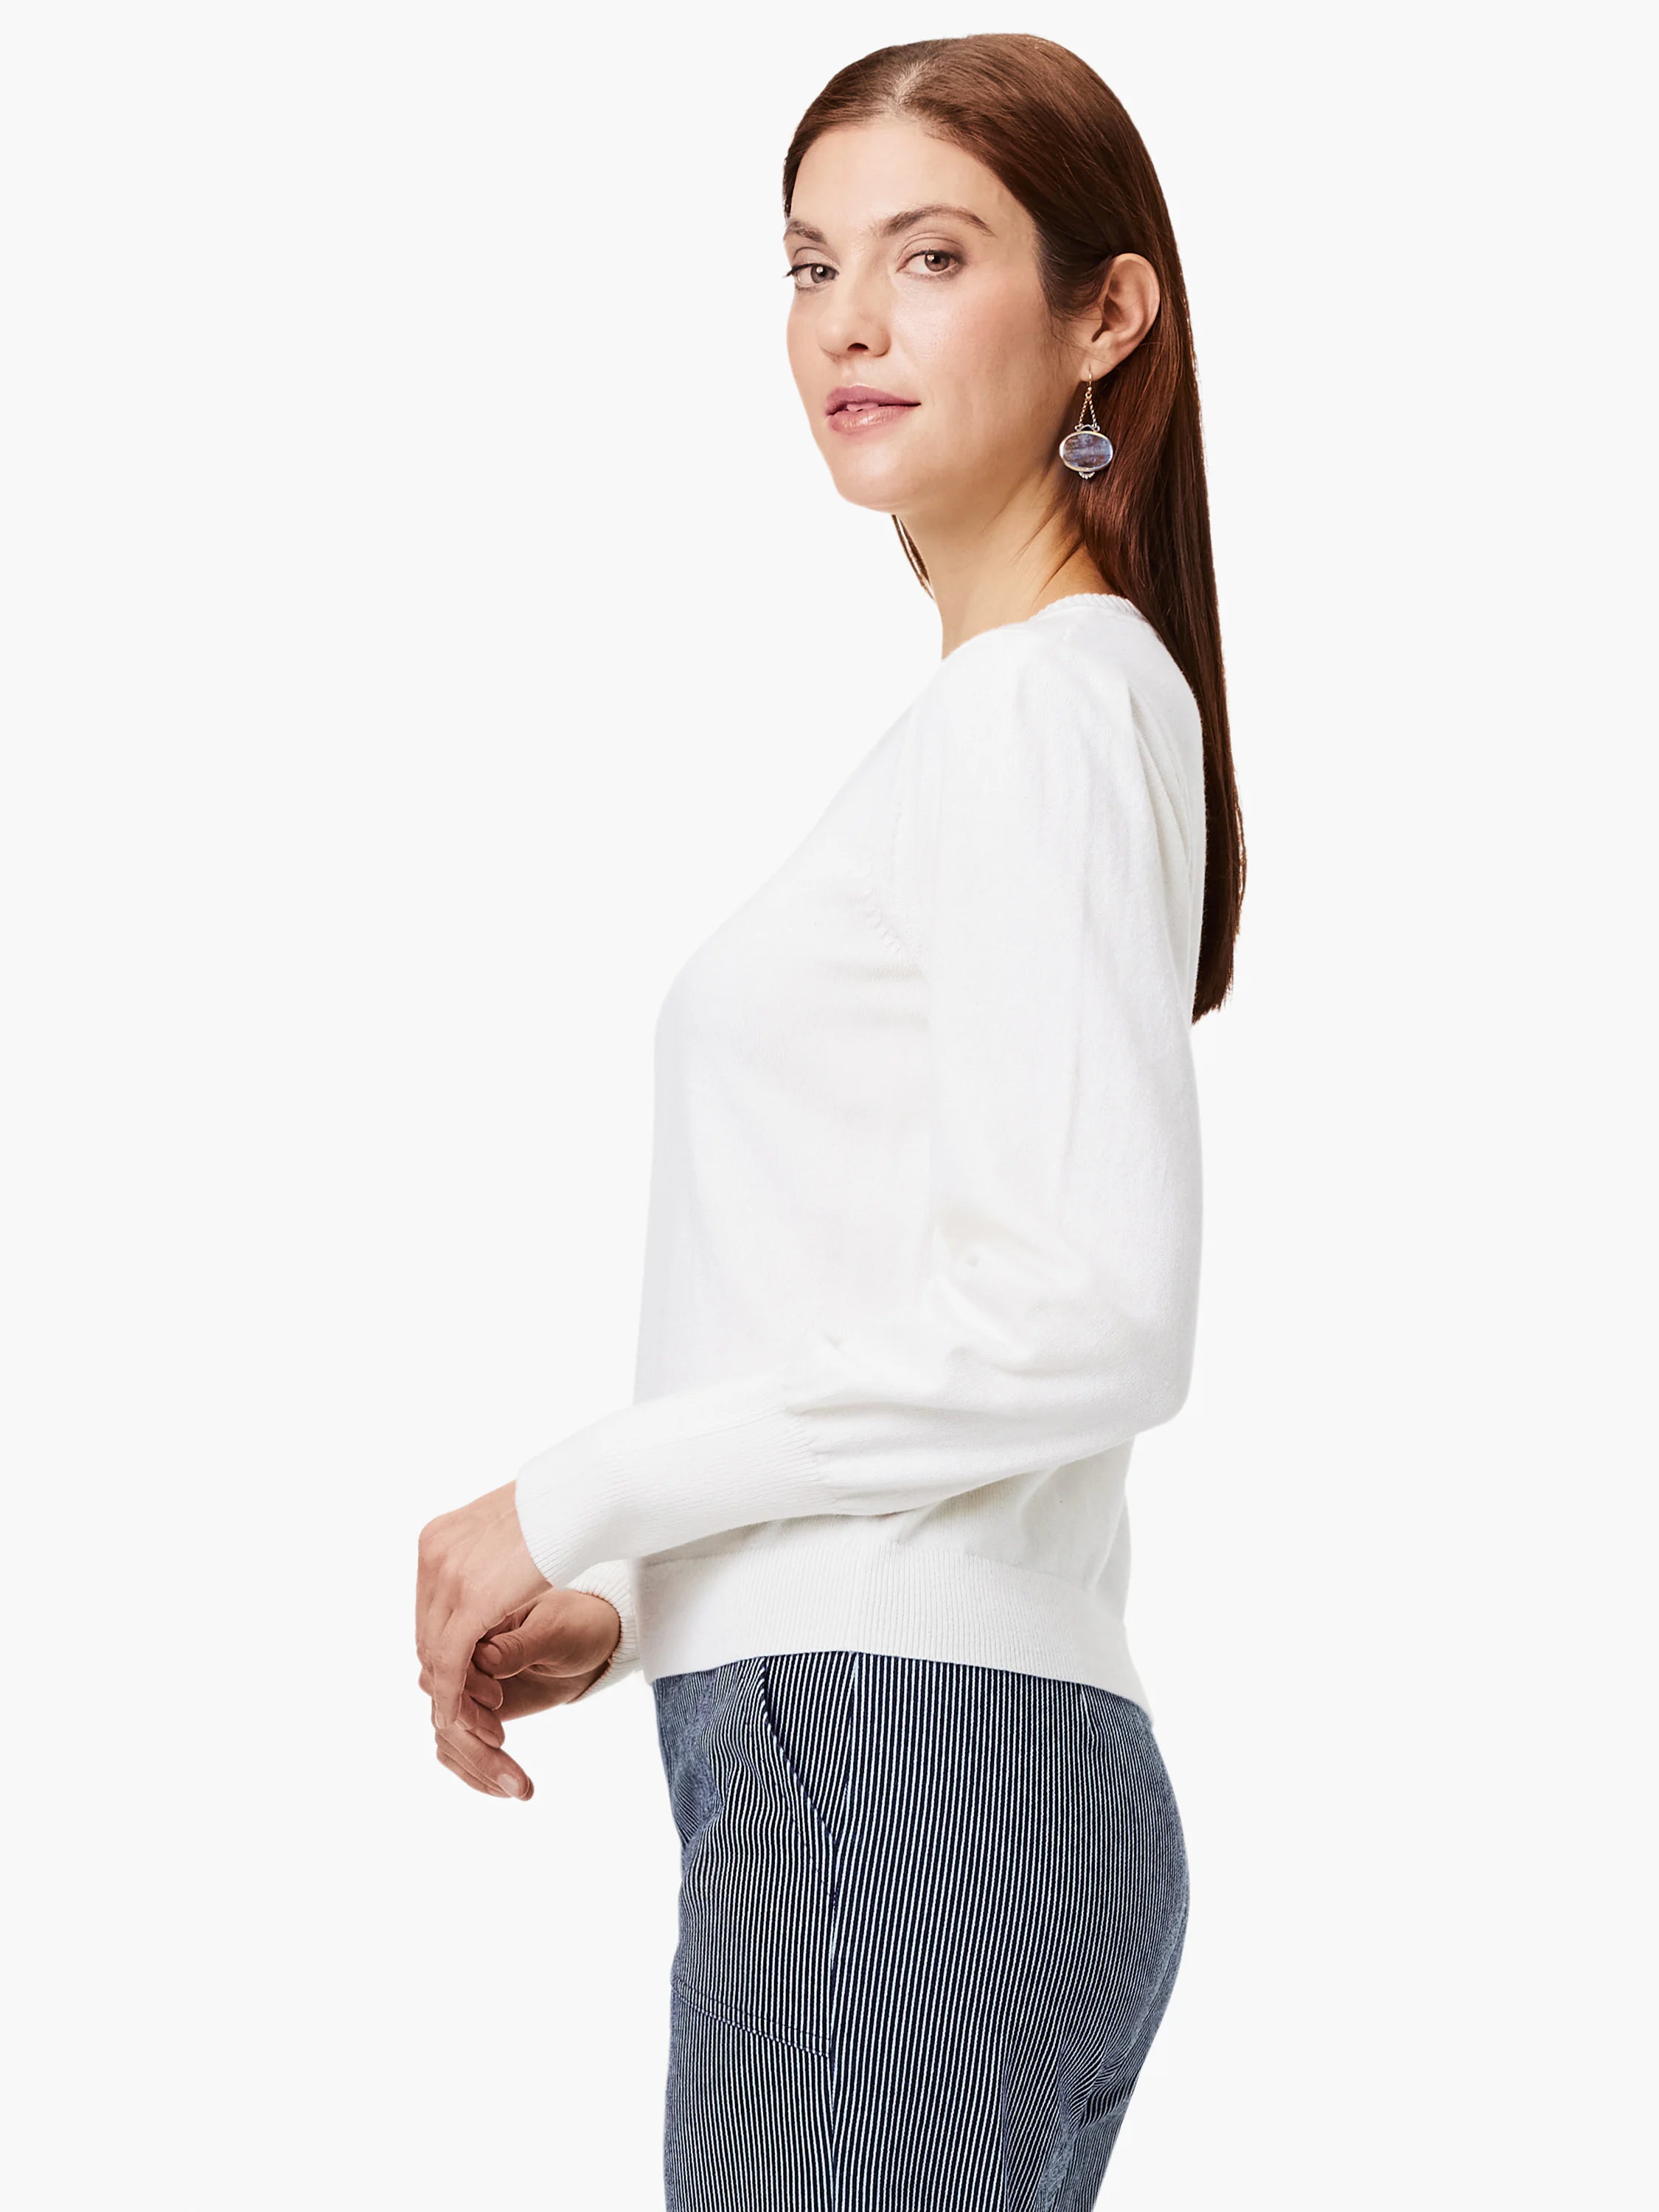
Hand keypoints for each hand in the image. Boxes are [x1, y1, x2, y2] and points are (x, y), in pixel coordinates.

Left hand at [416, 1480, 550, 1730]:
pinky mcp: (471, 1600)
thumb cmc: (559, 1507)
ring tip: (477, 1714)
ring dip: (453, 1687)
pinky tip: (465, 1715)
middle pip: (428, 1629)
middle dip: (448, 1671)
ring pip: (435, 1649)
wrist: (584, 1493)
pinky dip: (454, 1692)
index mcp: (437, 1538)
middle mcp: (434, 1555)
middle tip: (475, 1701)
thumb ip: (486, 1557)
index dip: (446, 1645)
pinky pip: (451, 1659)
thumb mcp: (506, 1533)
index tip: (471, 1670)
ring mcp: (448, 1575)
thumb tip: (487, 1569)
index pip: (430, 1608)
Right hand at [416, 1590, 623, 1801]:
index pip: (448, 1670)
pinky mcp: (476, 1709)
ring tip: (518, 1789)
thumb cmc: (577, 1625)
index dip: (467, 1707)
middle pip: (444, 1710)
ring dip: (477, 1767)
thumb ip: (519, 1646)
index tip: (499, 1734)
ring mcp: (467, 1686)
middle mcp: (463, 1657)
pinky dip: (474, 1769)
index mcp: (475, 1626)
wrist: (592, 1639)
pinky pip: (457, 1744)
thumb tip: (483, 1660)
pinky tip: (505, 1787)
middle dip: (474, 1748)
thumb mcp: (555, 1632)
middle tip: (513, 1779)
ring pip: (447, 1735)